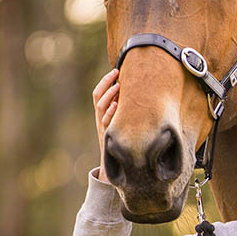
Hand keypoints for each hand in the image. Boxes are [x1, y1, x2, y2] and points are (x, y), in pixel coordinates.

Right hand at [92, 68, 118, 182]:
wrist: (115, 165)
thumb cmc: (123, 142)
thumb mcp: (123, 124)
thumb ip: (125, 111)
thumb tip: (139, 96)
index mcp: (102, 113)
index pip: (98, 93)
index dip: (105, 81)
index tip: (115, 70)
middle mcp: (100, 118)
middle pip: (97, 96)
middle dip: (106, 83)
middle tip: (117, 73)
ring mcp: (103, 126)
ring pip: (100, 107)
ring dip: (109, 95)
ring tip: (119, 86)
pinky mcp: (108, 135)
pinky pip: (106, 122)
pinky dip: (111, 113)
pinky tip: (118, 106)